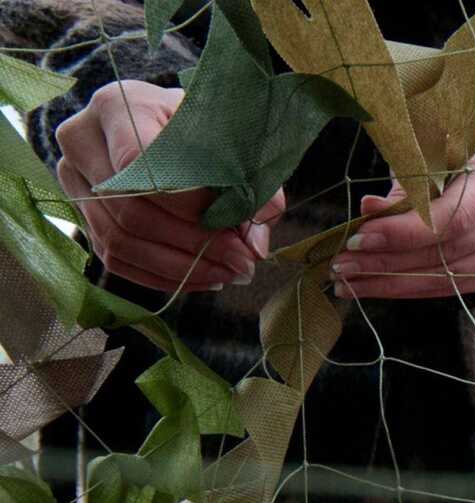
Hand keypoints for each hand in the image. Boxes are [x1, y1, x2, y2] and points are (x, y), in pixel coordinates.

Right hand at [55, 80, 284, 291]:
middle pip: (130, 209)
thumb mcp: (231, 137)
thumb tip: (256, 246)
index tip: (234, 222)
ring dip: (181, 268)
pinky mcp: (80, 216)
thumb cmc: (201, 125)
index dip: (186, 200)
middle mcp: (83, 140)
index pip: (139, 161)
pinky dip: (163, 276)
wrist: (164, 121)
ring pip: (120, 241)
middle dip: (194, 244)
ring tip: (228, 273)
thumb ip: (252, 183)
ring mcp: (73, 181)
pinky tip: (202, 278)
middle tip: (241, 261)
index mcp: (119, 105)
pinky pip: (115, 260)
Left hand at [330, 145, 474, 298]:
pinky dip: (405, 289)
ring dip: (389, 283)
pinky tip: (369, 287)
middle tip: (341, 265)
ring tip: (346, 281)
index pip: (453, 218)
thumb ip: (403, 181)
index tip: (358, 238)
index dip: (404, 232)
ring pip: (443, 278)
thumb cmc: (449, 157)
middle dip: (387, 261)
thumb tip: (369, 209)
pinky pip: (445, 289)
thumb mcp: (428, 155)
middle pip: (445, 252)